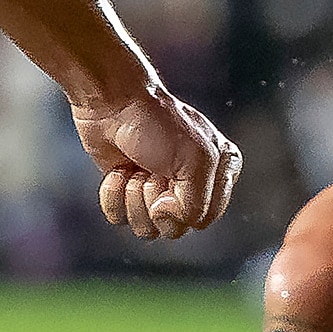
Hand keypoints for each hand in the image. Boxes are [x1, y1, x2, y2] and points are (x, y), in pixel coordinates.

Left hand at [75, 85, 241, 242]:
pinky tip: (118, 171)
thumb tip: (167, 220)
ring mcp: (157, 190)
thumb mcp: (196, 162)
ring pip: (146, 228)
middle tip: (152, 170)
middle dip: (156, 201)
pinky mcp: (127, 191)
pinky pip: (119, 218)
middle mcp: (191, 185)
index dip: (186, 207)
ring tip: (135, 169)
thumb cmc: (159, 124)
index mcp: (220, 174)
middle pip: (175, 228)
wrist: (113, 103)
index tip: (175, 179)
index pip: (205, 218)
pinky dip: (112, 195)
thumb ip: (196, 205)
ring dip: (134, 197)